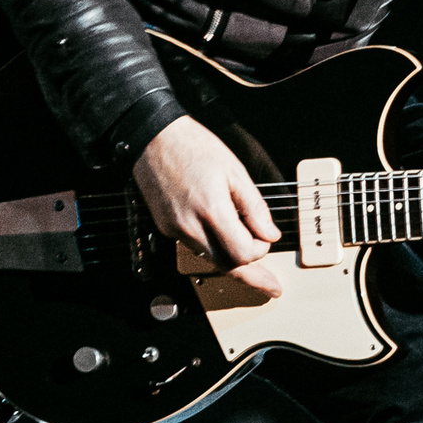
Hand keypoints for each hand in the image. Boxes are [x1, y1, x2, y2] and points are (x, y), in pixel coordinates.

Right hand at [133, 117, 284, 299]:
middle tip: (270, 284)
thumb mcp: (234, 170)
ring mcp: (175, 229)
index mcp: (212, 210)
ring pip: (209, 259)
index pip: (243, 253)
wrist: (152, 138)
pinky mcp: (166, 227)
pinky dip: (212, 247)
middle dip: (251, 273)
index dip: (260, 250)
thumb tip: (270, 234)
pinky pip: (194, 246)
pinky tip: (222, 238)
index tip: (266, 239)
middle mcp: (191, 226)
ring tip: (251, 264)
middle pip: (226, 266)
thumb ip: (254, 207)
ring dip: (231, 260)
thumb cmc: (193, 147)